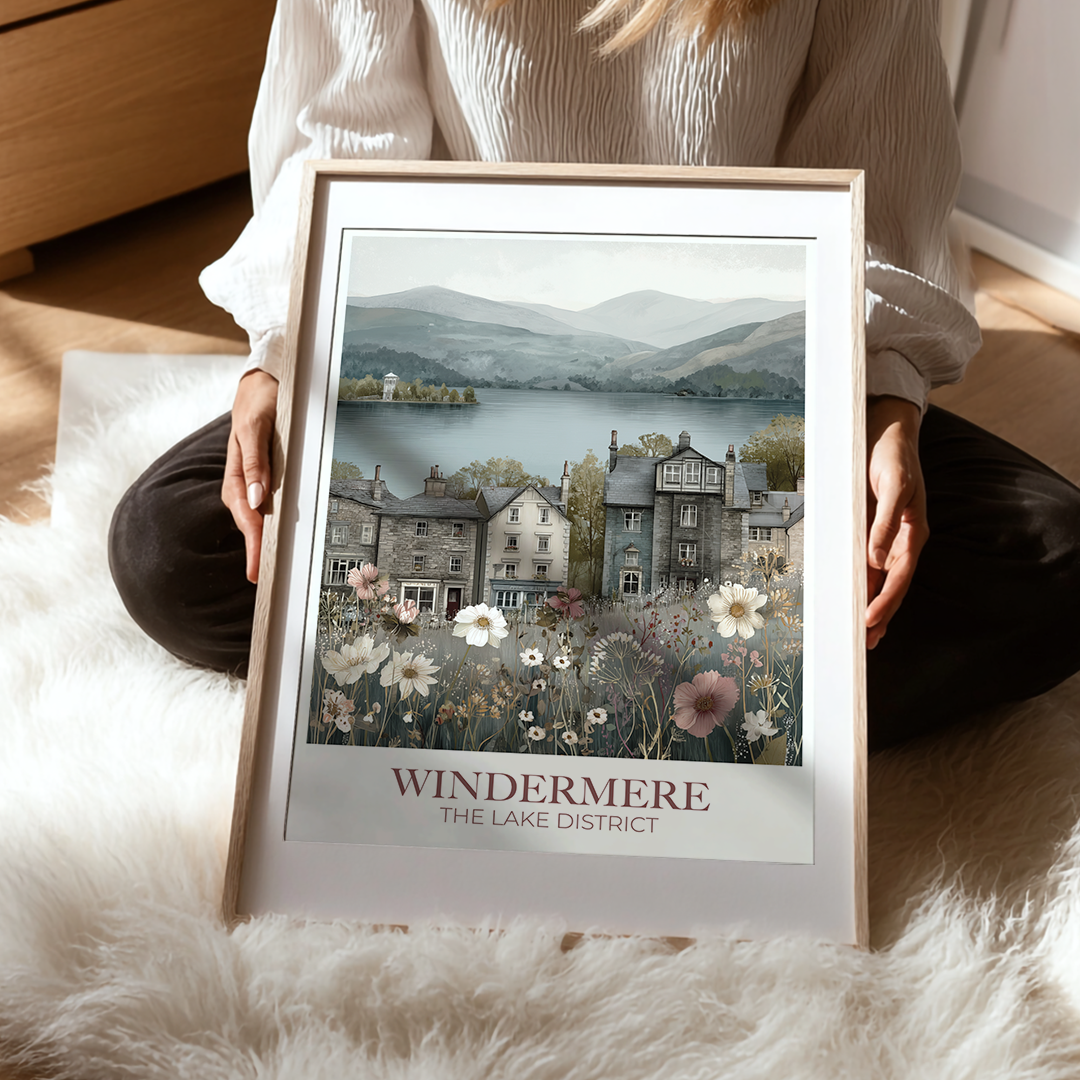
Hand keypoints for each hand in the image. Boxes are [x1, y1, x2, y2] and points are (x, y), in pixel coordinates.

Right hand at [222, 369, 278, 583]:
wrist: (263, 382)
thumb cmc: (259, 401)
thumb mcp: (256, 425)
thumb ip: (255, 460)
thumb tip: (256, 499)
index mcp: (238, 473)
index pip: (246, 516)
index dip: (252, 545)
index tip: (256, 570)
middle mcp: (244, 482)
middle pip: (251, 523)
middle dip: (257, 552)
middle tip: (266, 582)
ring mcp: (255, 481)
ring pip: (258, 518)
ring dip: (263, 542)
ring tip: (271, 569)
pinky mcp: (266, 477)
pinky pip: (269, 506)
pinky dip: (272, 524)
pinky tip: (279, 538)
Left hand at [865, 396, 927, 649]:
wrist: (886, 430)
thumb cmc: (892, 455)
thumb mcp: (893, 483)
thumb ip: (886, 521)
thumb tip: (876, 558)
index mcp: (913, 533)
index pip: (899, 577)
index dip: (885, 601)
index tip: (869, 621)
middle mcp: (901, 541)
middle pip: (890, 586)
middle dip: (879, 615)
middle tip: (864, 644)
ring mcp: (887, 537)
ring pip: (879, 581)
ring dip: (871, 606)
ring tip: (862, 636)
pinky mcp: (872, 530)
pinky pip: (867, 565)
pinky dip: (862, 586)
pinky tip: (854, 600)